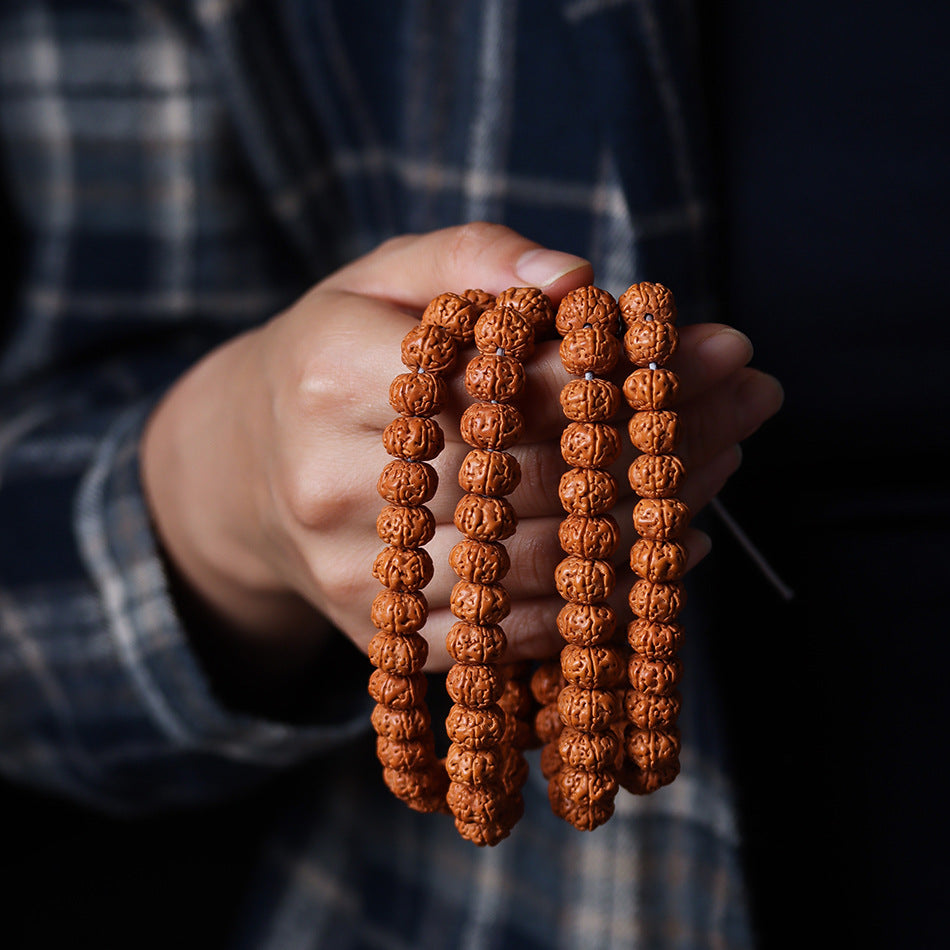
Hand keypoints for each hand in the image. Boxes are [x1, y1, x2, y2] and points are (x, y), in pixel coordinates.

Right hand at [142, 223, 782, 704]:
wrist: (251, 467)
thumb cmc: (339, 356)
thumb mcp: (386, 276)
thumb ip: (477, 260)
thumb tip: (580, 279)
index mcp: (329, 375)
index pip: (498, 380)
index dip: (612, 370)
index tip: (706, 348)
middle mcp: (331, 485)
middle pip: (529, 478)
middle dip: (658, 439)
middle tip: (750, 397)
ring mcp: (356, 574)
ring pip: (531, 565)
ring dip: (648, 518)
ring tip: (726, 461)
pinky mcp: (382, 636)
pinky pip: (509, 633)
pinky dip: (598, 598)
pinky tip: (664, 551)